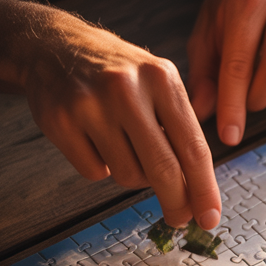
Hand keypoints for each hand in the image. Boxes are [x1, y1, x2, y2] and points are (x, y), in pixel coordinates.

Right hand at [25, 19, 220, 229]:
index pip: (192, 147)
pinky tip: (95, 141)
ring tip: (124, 147)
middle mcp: (127, 89)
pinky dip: (100, 167)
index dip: (204, 188)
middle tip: (180, 219)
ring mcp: (90, 105)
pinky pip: (94, 172)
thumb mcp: (159, 83)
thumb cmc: (119, 74)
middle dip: (176, 202)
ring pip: (128, 175)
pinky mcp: (60, 121)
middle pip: (162, 169)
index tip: (210, 217)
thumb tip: (197, 192)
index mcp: (162, 78)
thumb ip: (180, 130)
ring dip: (132, 175)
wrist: (56, 46)